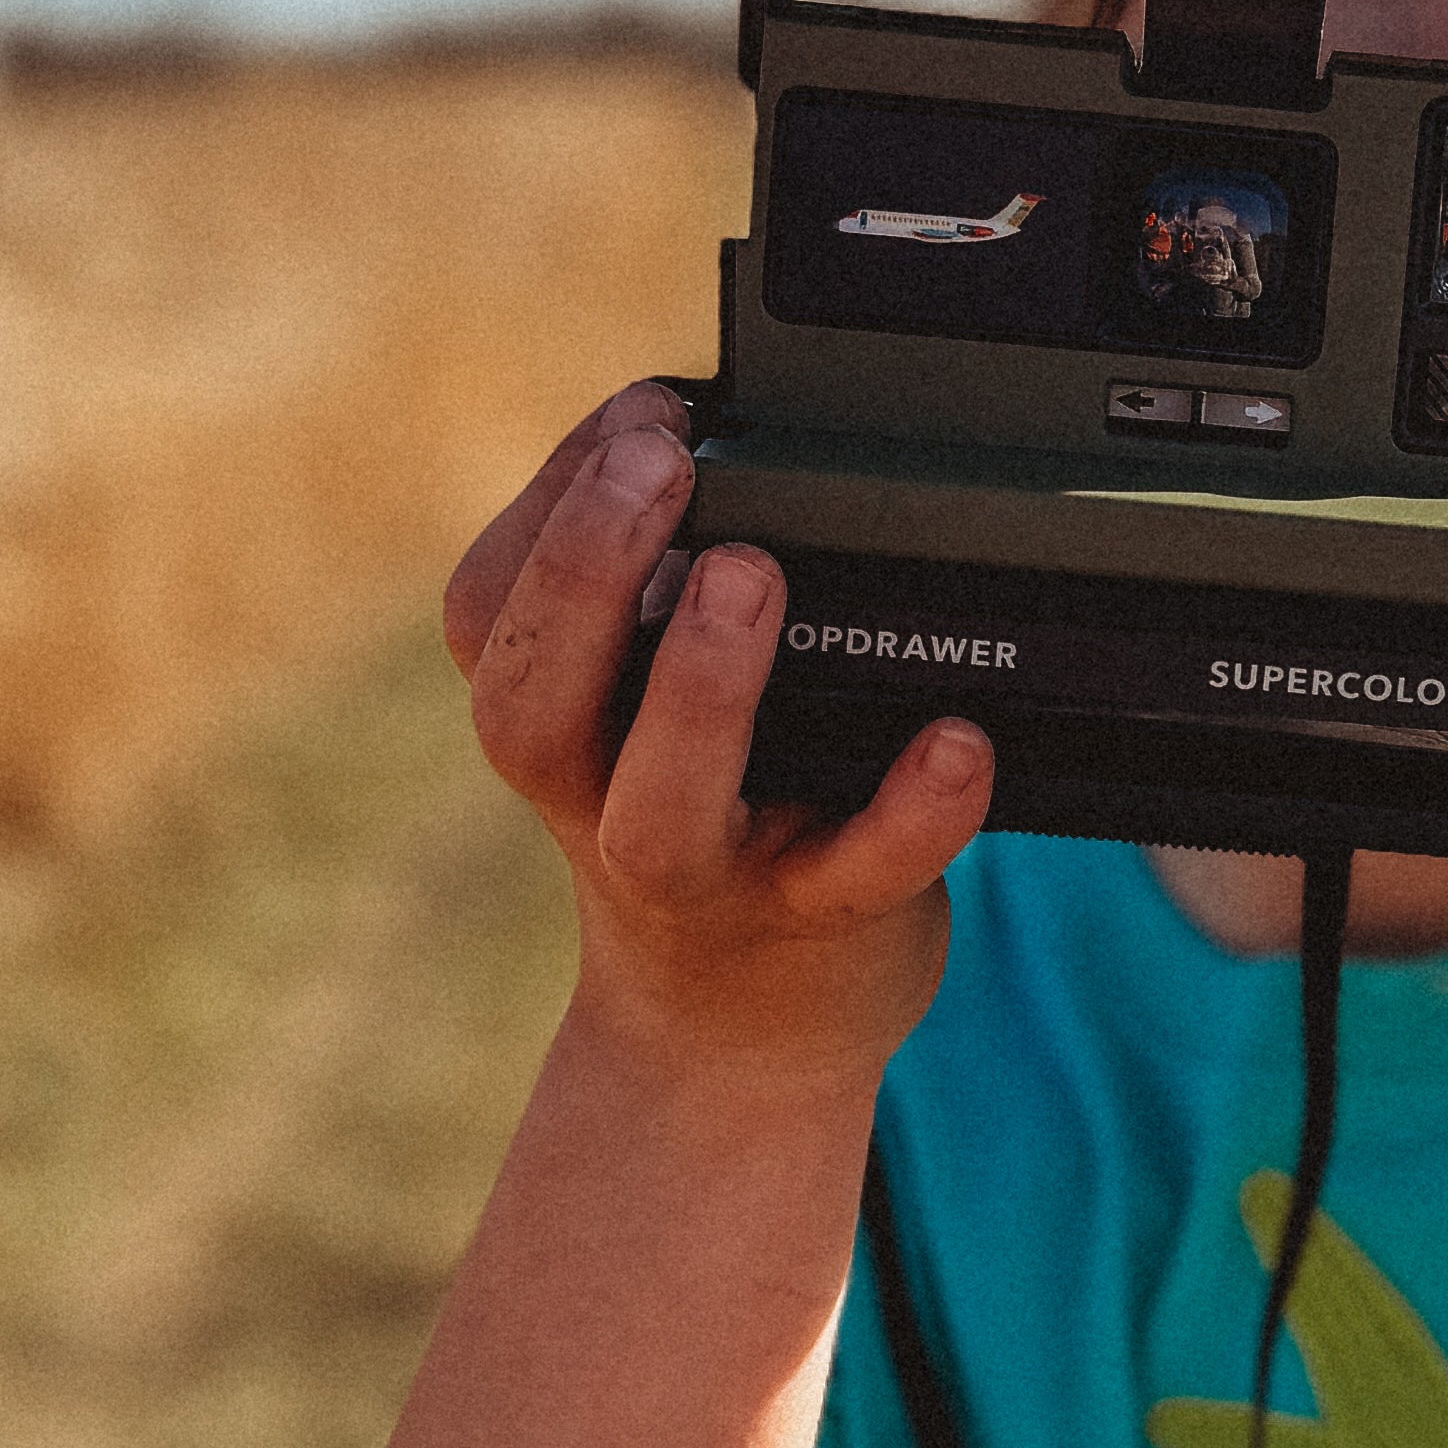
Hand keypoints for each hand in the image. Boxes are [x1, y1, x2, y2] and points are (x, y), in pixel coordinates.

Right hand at [443, 385, 991, 1092]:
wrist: (737, 1035)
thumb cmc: (701, 808)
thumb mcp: (640, 699)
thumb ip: (659, 575)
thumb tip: (726, 413)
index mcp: (551, 716)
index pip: (492, 605)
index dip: (554, 499)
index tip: (647, 412)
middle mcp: (597, 797)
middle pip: (531, 702)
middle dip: (582, 570)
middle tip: (666, 461)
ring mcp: (708, 870)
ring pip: (664, 803)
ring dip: (699, 685)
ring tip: (752, 572)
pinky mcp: (823, 923)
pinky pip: (861, 873)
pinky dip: (911, 810)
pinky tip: (956, 741)